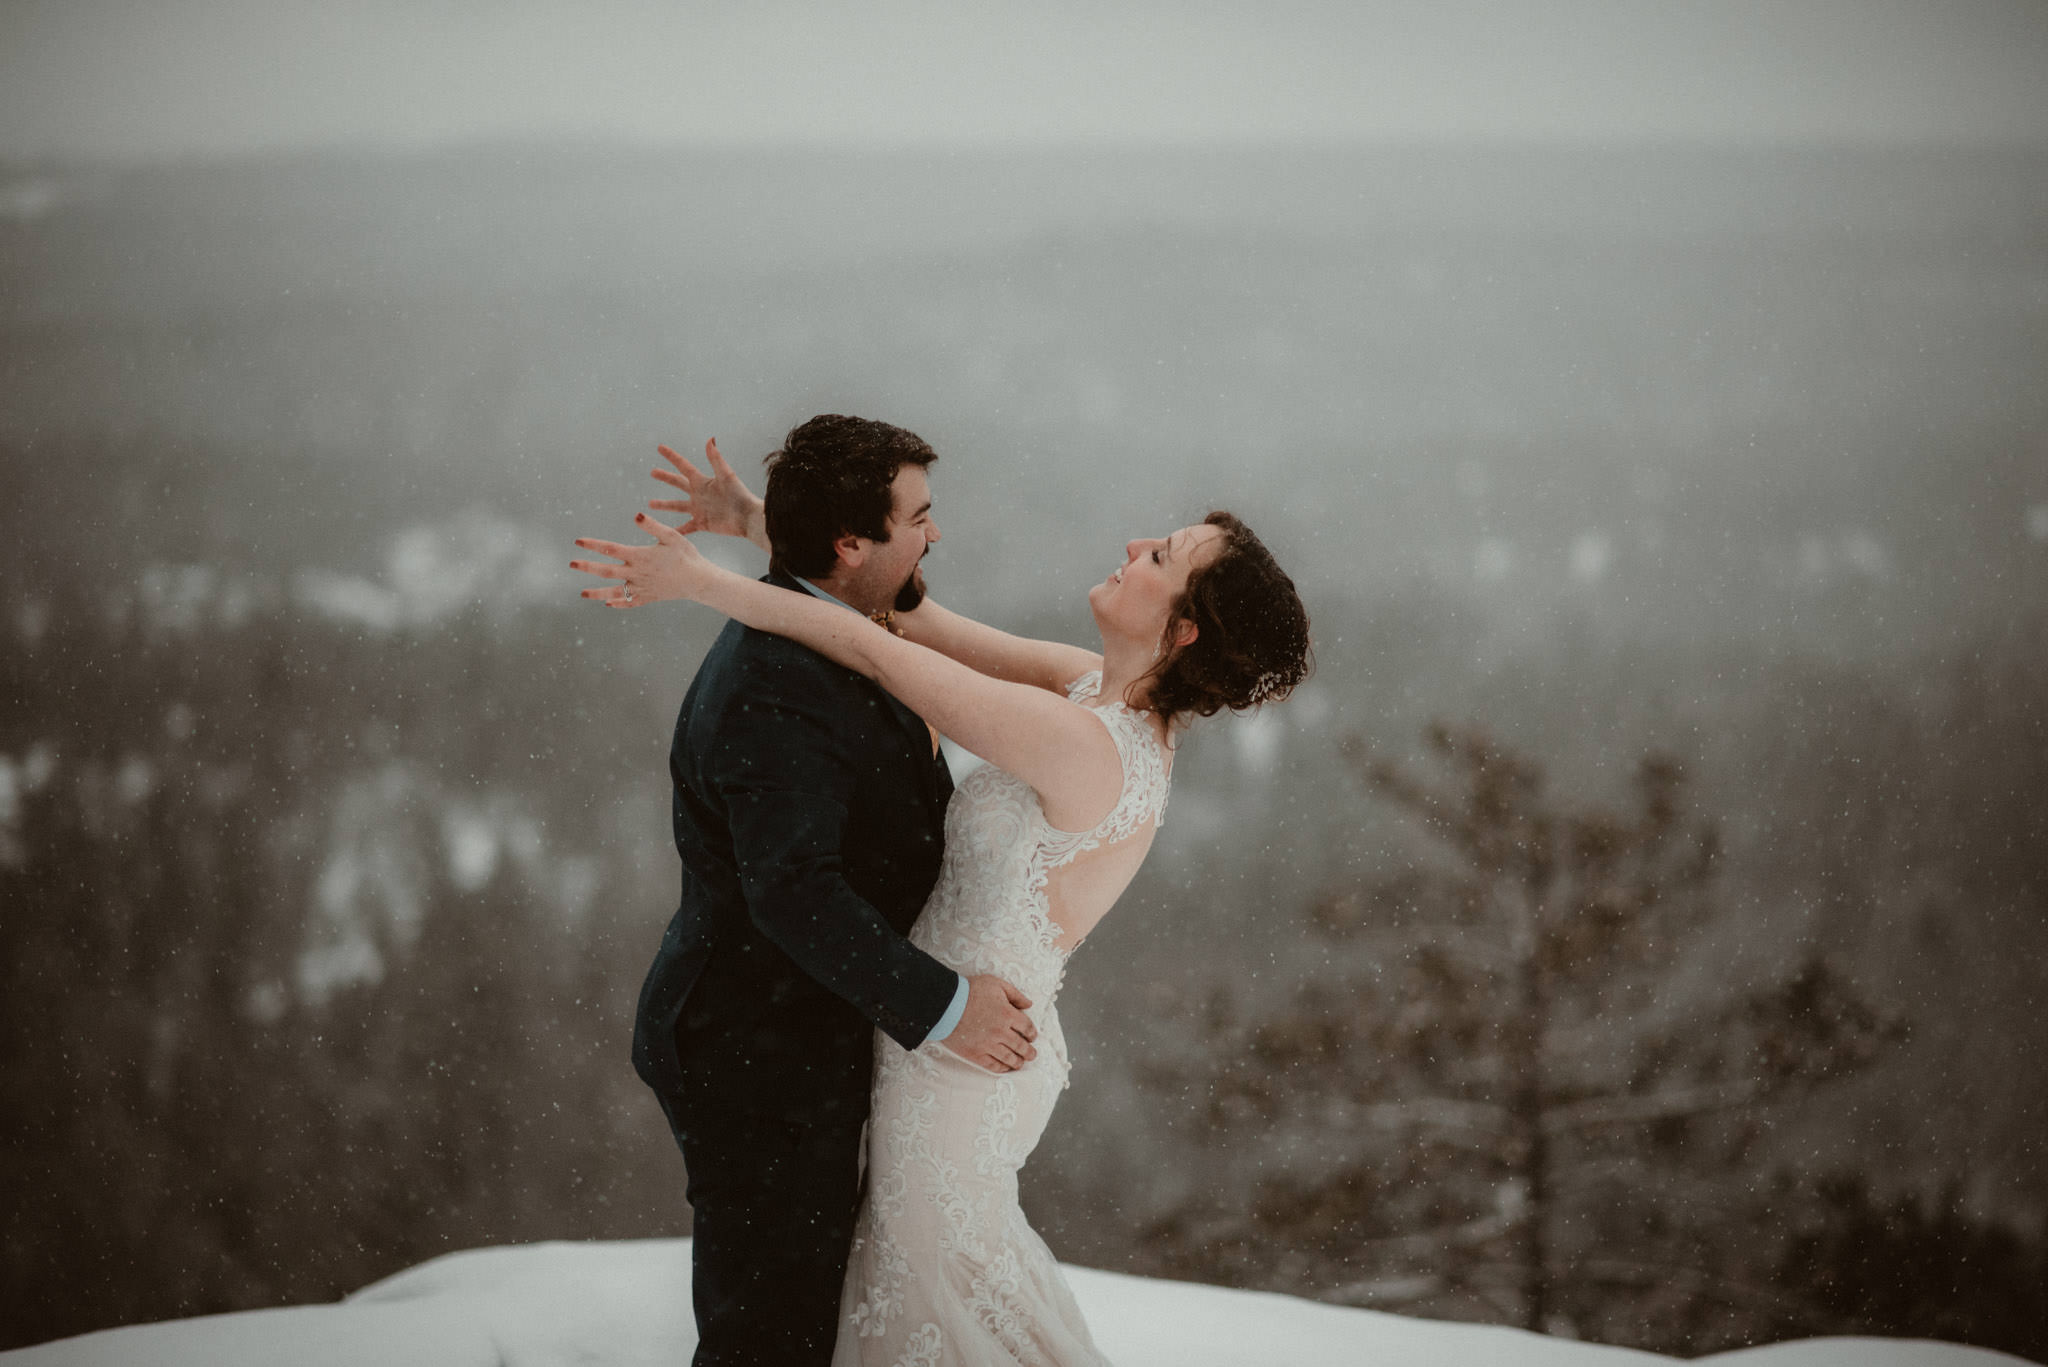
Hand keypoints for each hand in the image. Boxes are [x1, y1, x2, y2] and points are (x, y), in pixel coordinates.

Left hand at [570, 513, 713, 607]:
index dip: (593, 545)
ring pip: (615, 591)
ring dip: (597, 592)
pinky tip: (608, 604)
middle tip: (571, 564)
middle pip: (606, 571)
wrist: (700, 581)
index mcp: (640, 556)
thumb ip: (653, 526)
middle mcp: (637, 574)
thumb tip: (636, 515)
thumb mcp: (672, 536)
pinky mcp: (649, 597)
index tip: (578, 542)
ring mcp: (642, 588)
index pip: (610, 549)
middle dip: (587, 567)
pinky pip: (630, 603)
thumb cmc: (687, 555)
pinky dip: (618, 604)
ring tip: (582, 593)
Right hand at [649, 438, 764, 544]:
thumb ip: (716, 459)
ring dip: (665, 505)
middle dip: (665, 477)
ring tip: (650, 504)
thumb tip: (710, 439)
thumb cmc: (740, 495)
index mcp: (703, 481)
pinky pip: (686, 528)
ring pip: (677, 506)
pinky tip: (665, 533)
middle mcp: (699, 494)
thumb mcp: (726, 475)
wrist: (748, 518)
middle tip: (652, 472)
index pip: (683, 466)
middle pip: (678, 483)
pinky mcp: (703, 523)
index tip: (659, 447)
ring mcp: (700, 509)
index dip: (671, 456)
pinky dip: (676, 530)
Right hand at [941, 975, 1037, 1072]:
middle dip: (1029, 1052)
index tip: (1032, 1036)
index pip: (1027, 1028)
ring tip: (1021, 1063)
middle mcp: (1000, 1032)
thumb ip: (1015, 994)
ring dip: (1018, 1062)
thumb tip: (1029, 1005)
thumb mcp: (996, 984)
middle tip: (1032, 1054)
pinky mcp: (975, 1054)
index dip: (1032, 1033)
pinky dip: (1001, 1068)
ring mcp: (988, 1045)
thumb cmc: (970, 991)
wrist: (944, 1003)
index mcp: (1007, 1014)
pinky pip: (993, 1065)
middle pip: (1021, 1046)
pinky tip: (1005, 1067)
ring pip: (1009, 1058)